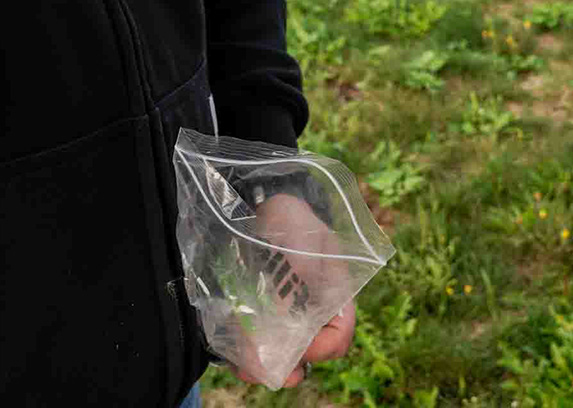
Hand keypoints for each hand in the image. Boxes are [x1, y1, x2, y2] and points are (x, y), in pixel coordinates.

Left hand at [227, 193, 357, 389]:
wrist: (254, 202)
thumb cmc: (287, 214)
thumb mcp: (299, 235)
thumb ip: (300, 270)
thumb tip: (288, 316)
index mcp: (332, 292)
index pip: (338, 334)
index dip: (322, 347)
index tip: (298, 345)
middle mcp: (310, 310)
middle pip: (305, 353)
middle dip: (286, 365)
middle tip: (264, 369)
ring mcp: (283, 315)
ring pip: (278, 355)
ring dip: (262, 365)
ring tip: (245, 366)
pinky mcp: (257, 315)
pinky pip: (254, 345)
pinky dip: (245, 355)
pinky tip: (234, 355)